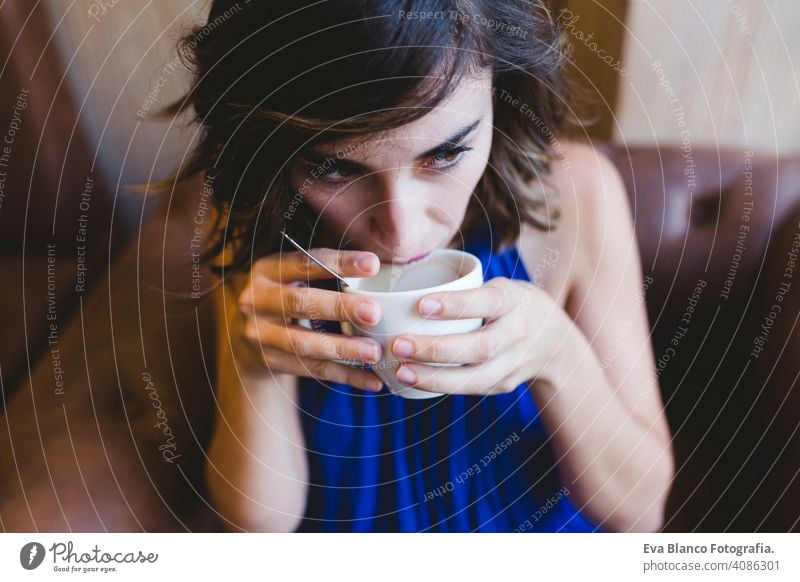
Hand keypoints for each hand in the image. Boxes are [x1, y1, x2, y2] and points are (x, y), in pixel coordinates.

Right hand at [236, 248, 385, 390]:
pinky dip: (345, 376)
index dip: (339, 263)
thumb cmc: (288, 294)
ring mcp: (260, 335)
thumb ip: (328, 270)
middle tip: (373, 313)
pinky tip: (371, 380)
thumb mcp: (296, 275)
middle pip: (300, 303)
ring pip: (304, 344)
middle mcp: (257, 300)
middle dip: (339, 307)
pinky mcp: (269, 363)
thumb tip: (379, 266)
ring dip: (343, 349)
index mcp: (267, 270)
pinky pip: (312, 370)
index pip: (305, 262)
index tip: (372, 264)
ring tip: (374, 352)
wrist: (246, 334)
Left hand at [388, 277, 567, 394]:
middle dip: (436, 349)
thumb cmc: (511, 305)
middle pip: (480, 347)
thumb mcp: (500, 287)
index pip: (487, 302)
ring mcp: (513, 364)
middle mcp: (517, 333)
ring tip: (401, 372)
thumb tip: (405, 289)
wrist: (556, 341)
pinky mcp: (504, 385)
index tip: (421, 305)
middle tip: (398, 345)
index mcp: (514, 300)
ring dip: (434, 378)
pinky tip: (413, 380)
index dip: (455, 305)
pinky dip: (441, 386)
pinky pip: (471, 389)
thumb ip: (466, 290)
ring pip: (476, 378)